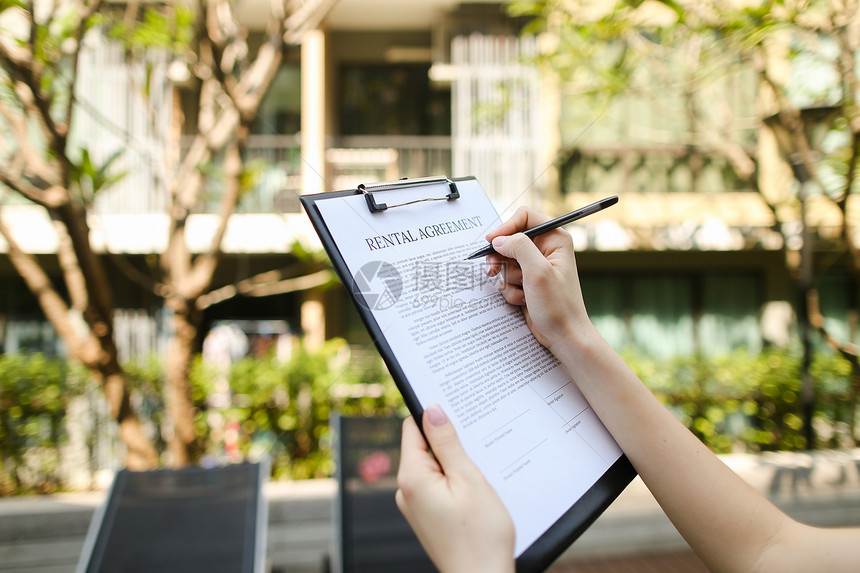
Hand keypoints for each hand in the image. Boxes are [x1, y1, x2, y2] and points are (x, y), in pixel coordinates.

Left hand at [396, 404, 514, 572]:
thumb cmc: (480, 536)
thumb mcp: (468, 479)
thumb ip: (448, 443)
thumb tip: (433, 410)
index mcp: (411, 477)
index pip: (413, 428)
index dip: (435, 416)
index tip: (458, 412)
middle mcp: (406, 490)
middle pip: (423, 446)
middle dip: (449, 442)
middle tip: (477, 447)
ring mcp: (415, 505)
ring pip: (433, 467)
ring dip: (455, 463)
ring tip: (479, 474)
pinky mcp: (427, 516)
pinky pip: (437, 486)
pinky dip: (455, 481)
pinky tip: (475, 491)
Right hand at [485, 207, 590, 351]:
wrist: (564, 336)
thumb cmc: (559, 306)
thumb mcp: (538, 272)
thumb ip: (519, 248)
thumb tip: (499, 240)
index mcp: (555, 239)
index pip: (525, 217)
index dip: (506, 227)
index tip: (492, 242)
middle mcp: (545, 249)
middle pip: (510, 239)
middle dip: (502, 258)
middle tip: (493, 270)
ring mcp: (535, 266)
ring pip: (506, 261)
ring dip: (507, 278)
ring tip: (520, 291)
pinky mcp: (528, 281)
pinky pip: (507, 278)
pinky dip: (510, 290)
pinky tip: (523, 300)